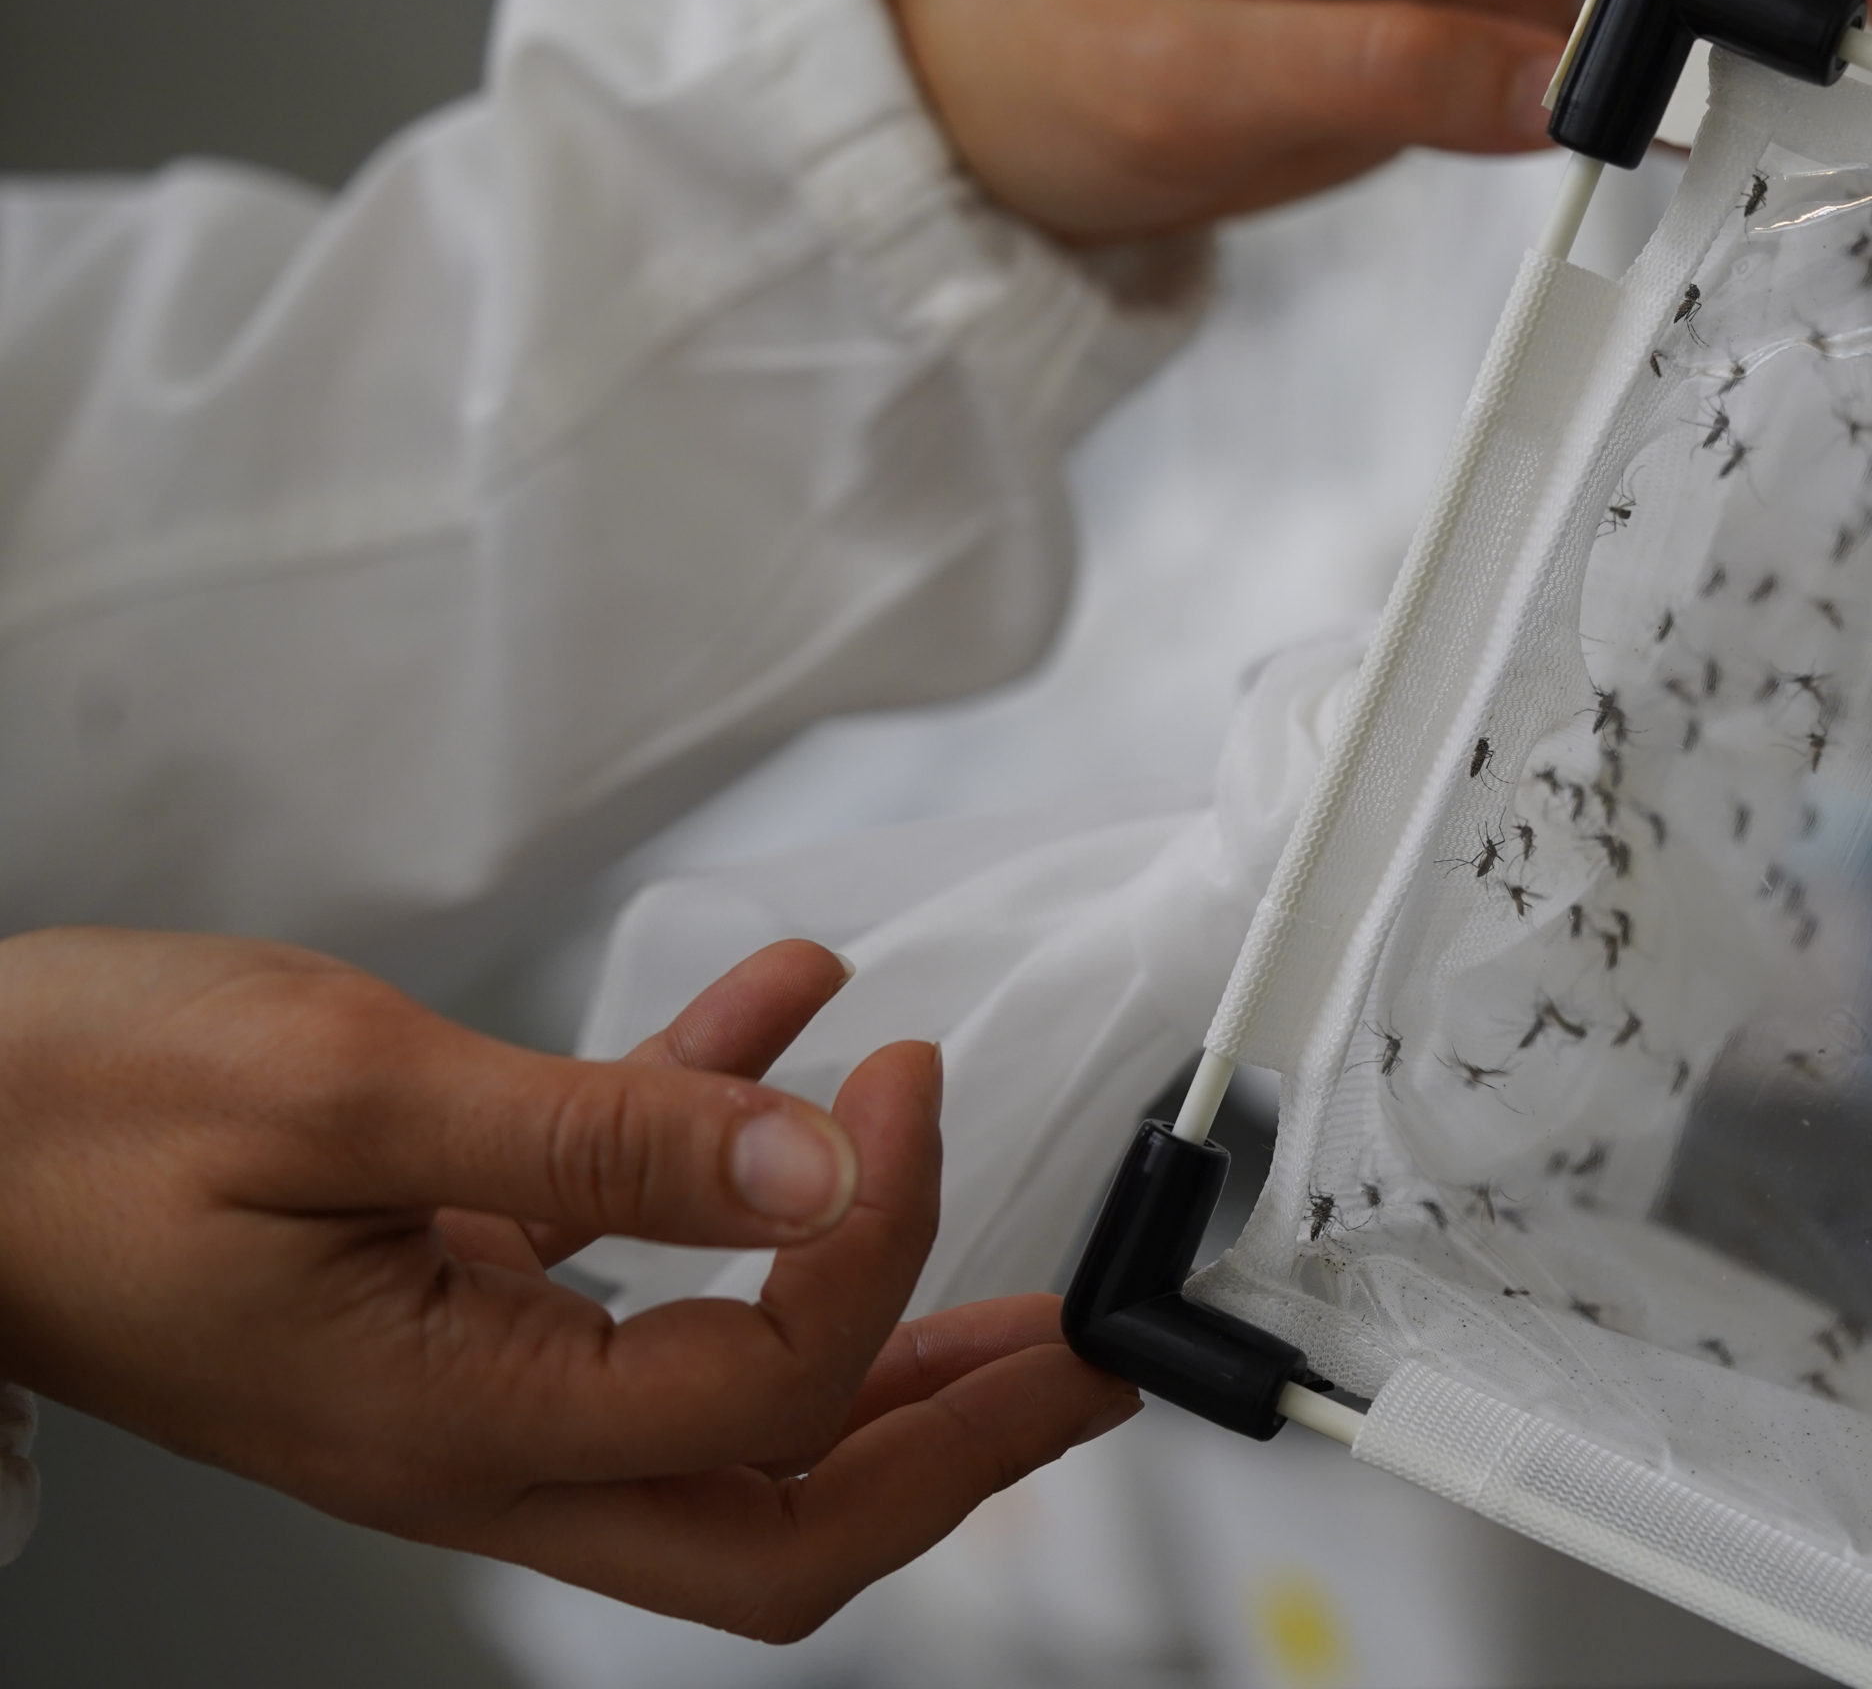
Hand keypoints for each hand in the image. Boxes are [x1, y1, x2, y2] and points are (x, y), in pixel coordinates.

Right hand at [0, 928, 1137, 1640]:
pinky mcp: (440, 1300)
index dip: (878, 1241)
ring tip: (1004, 1288)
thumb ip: (601, 1133)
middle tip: (1085, 1364)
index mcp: (454, 1418)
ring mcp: (462, 1383)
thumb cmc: (53, 1118)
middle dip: (956, 1446)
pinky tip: (776, 1036)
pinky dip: (723, 1180)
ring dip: (882, 1355)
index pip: (758, 1389)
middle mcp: (474, 1438)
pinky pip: (625, 1278)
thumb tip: (818, 1160)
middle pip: (778, 1519)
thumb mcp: (342, 1089)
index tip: (910, 1093)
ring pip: (726, 1429)